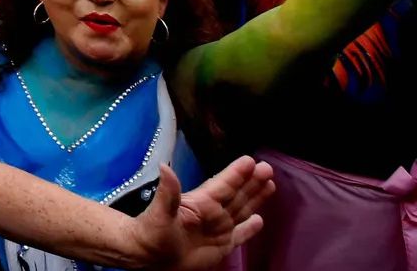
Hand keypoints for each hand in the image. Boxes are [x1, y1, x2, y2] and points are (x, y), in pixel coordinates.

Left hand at [126, 158, 270, 270]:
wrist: (147, 258)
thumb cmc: (151, 233)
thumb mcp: (159, 213)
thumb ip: (167, 192)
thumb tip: (164, 166)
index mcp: (200, 203)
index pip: (223, 184)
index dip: (236, 174)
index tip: (250, 160)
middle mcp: (212, 213)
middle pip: (237, 194)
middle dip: (252, 181)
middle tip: (267, 167)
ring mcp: (218, 229)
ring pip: (242, 209)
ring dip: (255, 198)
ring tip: (269, 184)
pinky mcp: (221, 246)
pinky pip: (240, 235)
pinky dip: (250, 229)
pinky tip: (260, 220)